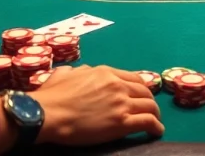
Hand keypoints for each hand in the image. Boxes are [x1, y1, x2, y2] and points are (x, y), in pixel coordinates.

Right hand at [31, 65, 163, 144]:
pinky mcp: (122, 122)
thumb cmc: (51, 96)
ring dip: (155, 114)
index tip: (140, 95)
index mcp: (104, 72)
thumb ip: (78, 72)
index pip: (132, 77)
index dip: (140, 87)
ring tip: (155, 122)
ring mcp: (121, 103)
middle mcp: (117, 85)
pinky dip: (156, 127)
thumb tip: (81, 72)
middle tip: (149, 109)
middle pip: (144, 91)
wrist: (47, 113)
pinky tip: (156, 132)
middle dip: (149, 100)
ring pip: (150, 106)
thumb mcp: (65, 74)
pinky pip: (148, 122)